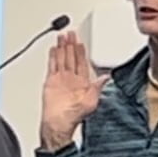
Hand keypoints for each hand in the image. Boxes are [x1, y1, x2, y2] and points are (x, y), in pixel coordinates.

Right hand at [40, 32, 107, 152]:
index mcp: (82, 81)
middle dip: (71, 44)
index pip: (81, 61)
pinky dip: (53, 57)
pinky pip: (52, 66)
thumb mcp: (92, 101)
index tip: (80, 40)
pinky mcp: (51, 82)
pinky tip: (54, 49)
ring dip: (62, 47)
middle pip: (71, 57)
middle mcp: (71, 78)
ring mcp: (61, 79)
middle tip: (70, 33)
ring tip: (61, 36)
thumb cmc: (74, 116)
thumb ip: (98, 87)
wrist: (57, 124)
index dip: (81, 50)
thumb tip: (107, 77)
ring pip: (62, 59)